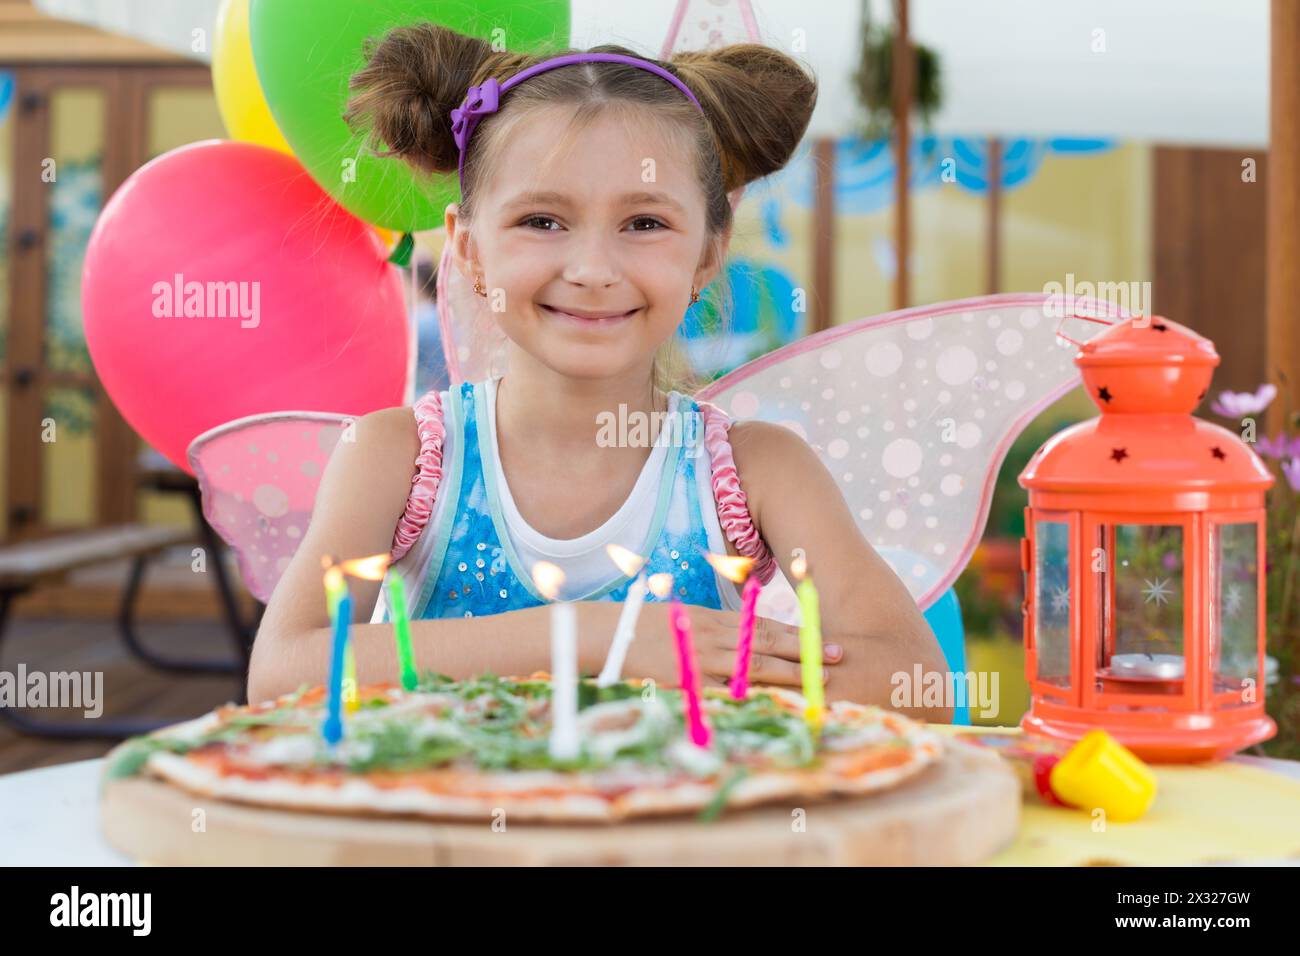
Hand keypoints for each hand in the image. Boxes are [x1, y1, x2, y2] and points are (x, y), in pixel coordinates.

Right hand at [617, 603, 842, 689]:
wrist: (606, 634)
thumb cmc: (639, 629)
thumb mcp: (679, 620)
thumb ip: (708, 631)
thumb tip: (735, 640)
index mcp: (713, 620)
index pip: (763, 626)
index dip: (796, 633)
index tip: (824, 638)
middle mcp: (713, 635)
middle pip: (768, 642)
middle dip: (805, 650)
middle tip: (839, 657)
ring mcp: (701, 656)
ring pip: (754, 664)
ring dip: (789, 671)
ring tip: (819, 679)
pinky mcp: (687, 677)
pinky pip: (724, 686)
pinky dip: (750, 692)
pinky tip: (774, 700)